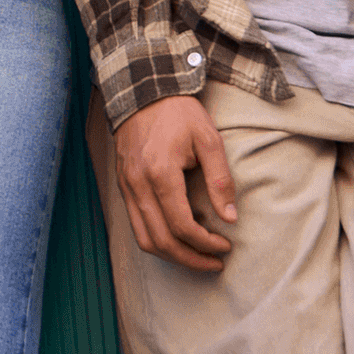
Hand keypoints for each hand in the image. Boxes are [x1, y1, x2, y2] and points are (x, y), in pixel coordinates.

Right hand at [112, 92, 238, 272]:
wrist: (142, 91)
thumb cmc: (178, 114)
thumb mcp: (208, 140)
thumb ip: (220, 180)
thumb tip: (230, 218)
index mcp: (160, 174)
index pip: (182, 225)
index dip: (206, 243)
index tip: (227, 246)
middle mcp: (138, 185)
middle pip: (161, 240)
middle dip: (190, 259)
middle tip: (215, 262)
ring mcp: (126, 186)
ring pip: (144, 238)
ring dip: (172, 255)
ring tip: (197, 257)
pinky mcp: (123, 185)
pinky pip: (136, 224)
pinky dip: (157, 239)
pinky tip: (177, 238)